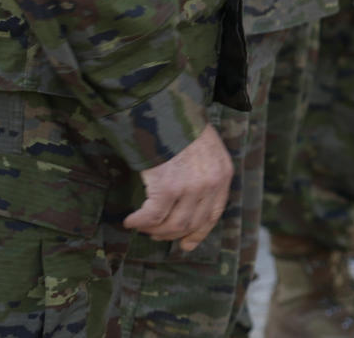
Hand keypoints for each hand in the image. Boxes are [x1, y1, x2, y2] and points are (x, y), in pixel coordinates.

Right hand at [124, 124, 232, 251]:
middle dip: (171, 234)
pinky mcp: (168, 187)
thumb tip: (191, 203)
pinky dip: (139, 222)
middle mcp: (210, 183)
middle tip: (155, 234)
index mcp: (223, 173)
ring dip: (155, 231)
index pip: (213, 214)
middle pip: (192, 224)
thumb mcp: (207, 148)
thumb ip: (205, 174)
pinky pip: (152, 217)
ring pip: (173, 225)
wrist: (167, 109)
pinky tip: (130, 221)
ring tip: (142, 226)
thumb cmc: (181, 126)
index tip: (186, 245)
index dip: (199, 232)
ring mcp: (190, 187)